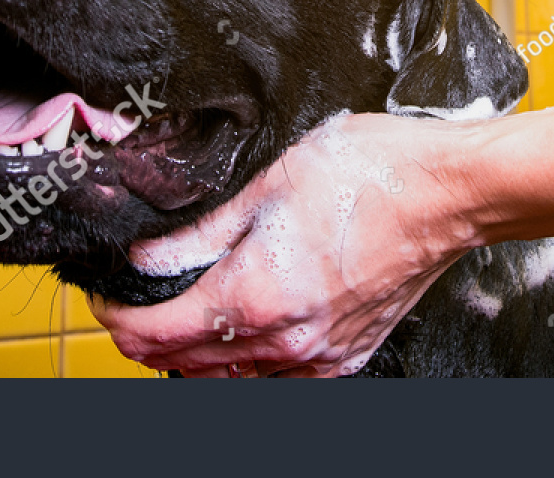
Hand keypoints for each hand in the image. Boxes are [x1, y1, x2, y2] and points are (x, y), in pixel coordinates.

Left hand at [87, 113, 479, 376]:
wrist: (447, 193)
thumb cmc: (370, 174)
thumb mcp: (268, 186)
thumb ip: (200, 233)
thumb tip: (146, 257)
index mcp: (254, 296)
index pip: (153, 335)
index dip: (115, 318)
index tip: (106, 296)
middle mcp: (284, 340)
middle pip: (182, 364)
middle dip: (147, 337)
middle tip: (135, 301)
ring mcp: (318, 356)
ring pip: (228, 379)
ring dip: (193, 353)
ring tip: (183, 310)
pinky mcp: (345, 356)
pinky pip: (276, 377)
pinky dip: (245, 361)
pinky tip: (245, 326)